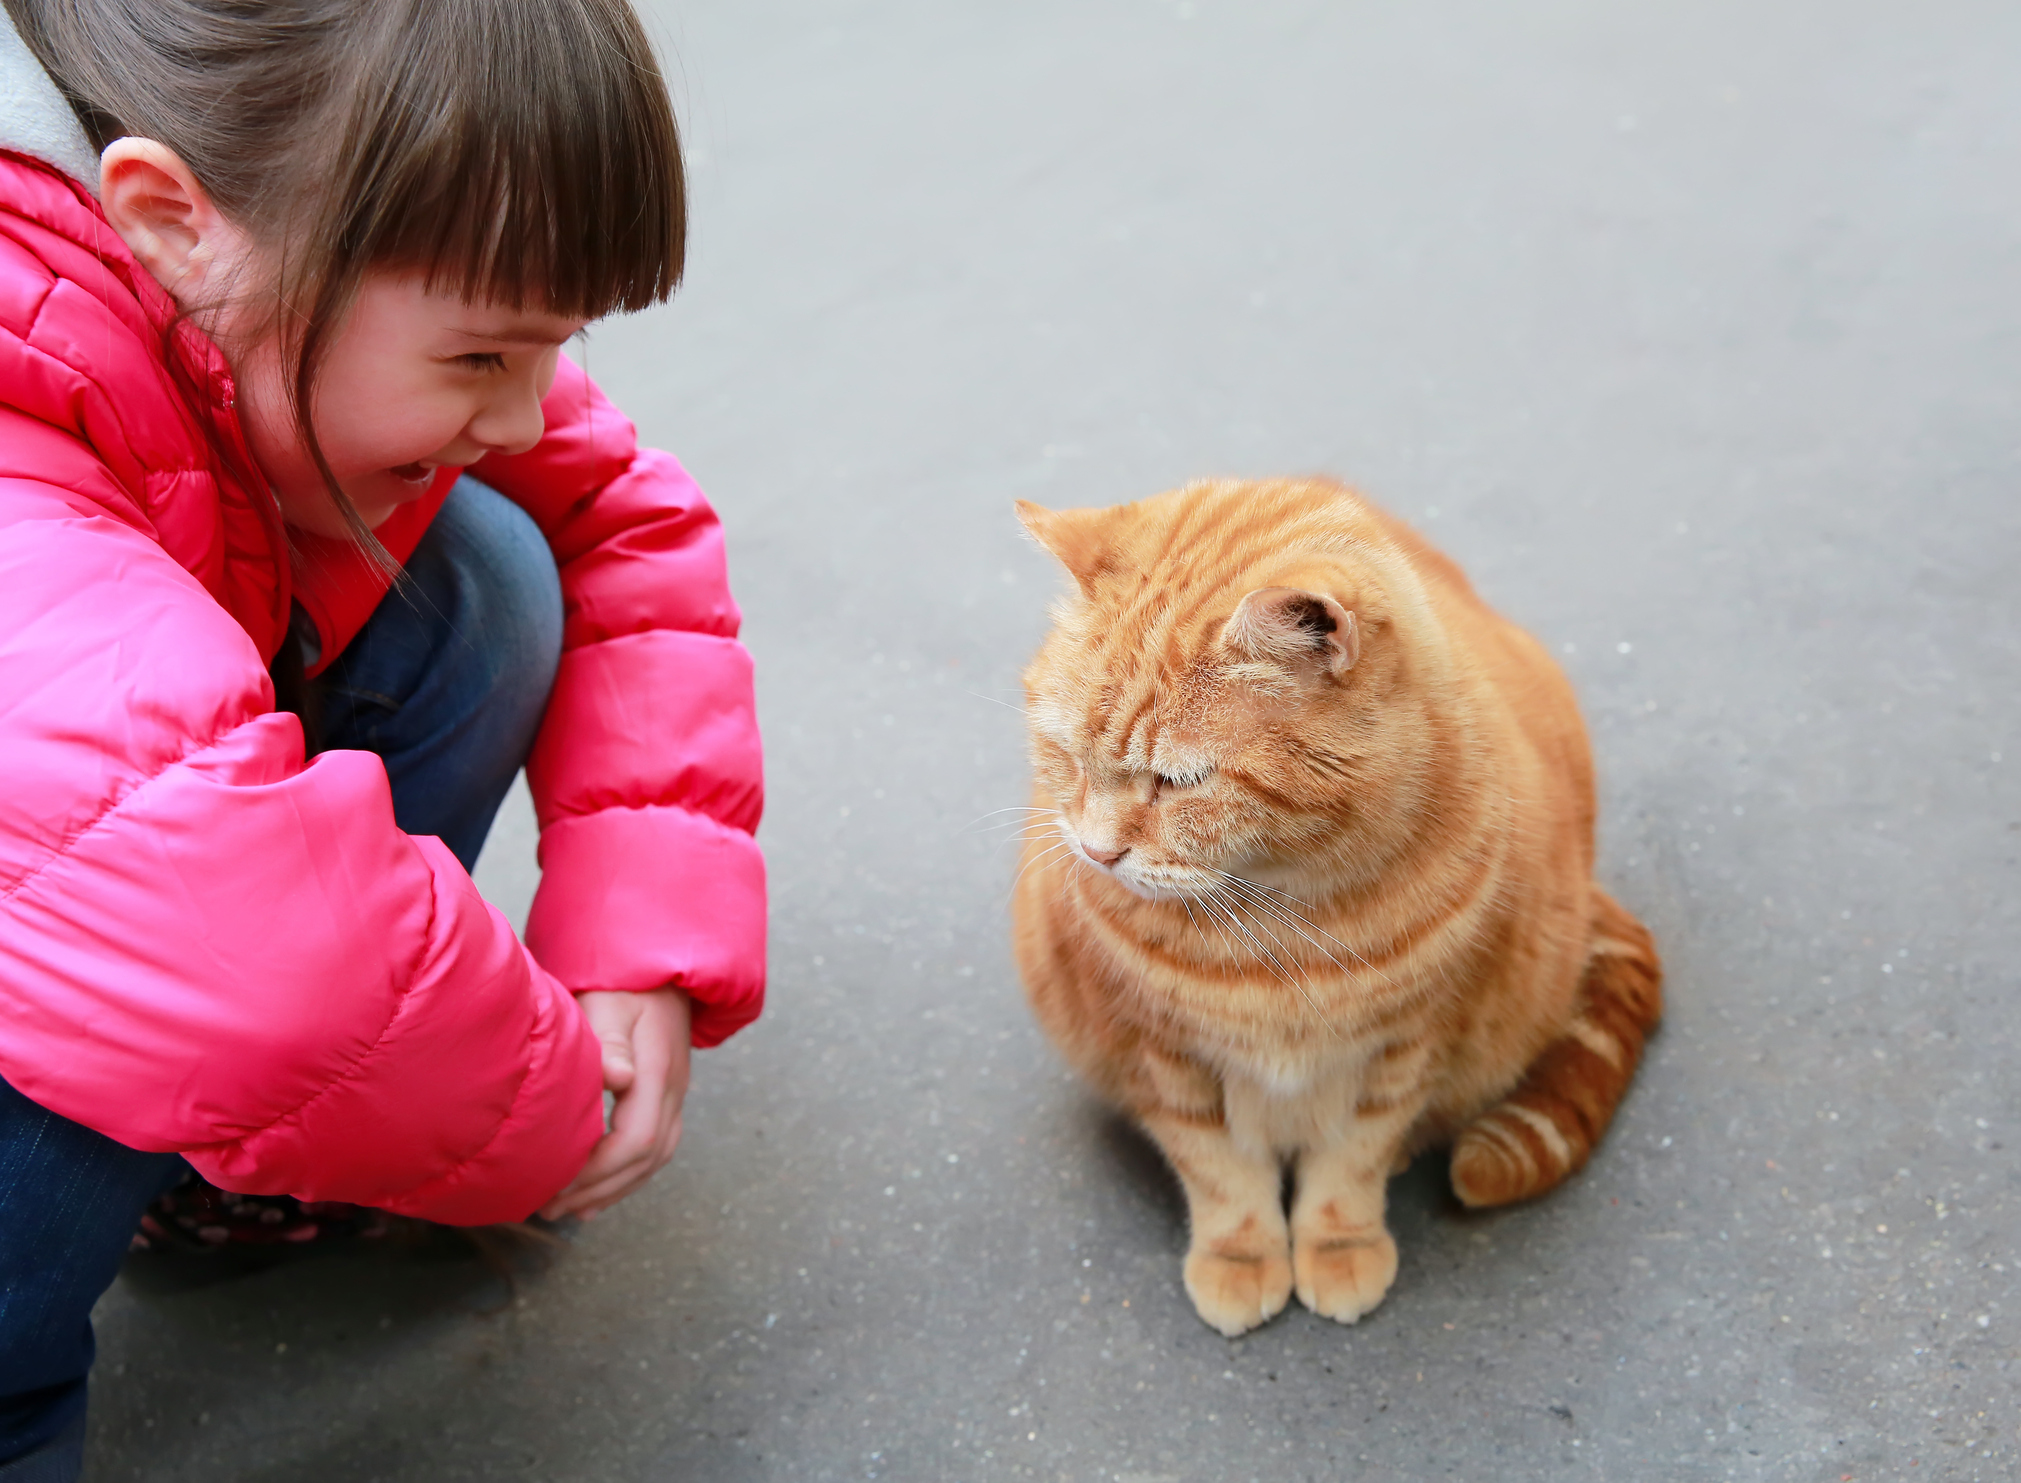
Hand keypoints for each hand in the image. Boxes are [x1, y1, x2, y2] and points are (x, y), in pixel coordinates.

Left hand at [541, 988, 691, 1220]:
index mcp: (657, 1072)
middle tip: (549, 1208)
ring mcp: (674, 1093)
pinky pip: (656, 1147)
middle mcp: (672, 1090)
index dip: (597, 1170)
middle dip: (598, 1189)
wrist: (660, 965)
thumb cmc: (624, 982)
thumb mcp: (611, 1003)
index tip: (557, 1184)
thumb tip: (617, 1078)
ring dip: (613, 1188)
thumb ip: (611, 1043)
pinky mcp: (666, 1094)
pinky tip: (600, 1192)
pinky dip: (628, 1176)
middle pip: (646, 1159)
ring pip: (655, 1158)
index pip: (635, 1140)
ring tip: (570, 1210)